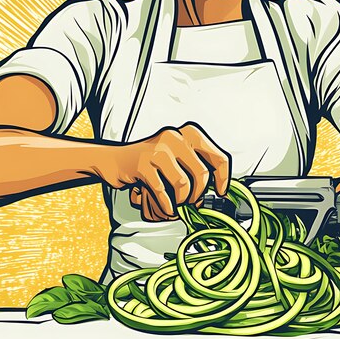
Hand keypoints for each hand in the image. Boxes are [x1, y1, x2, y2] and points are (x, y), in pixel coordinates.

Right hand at [95, 123, 230, 221]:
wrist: (116, 160)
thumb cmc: (152, 162)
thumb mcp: (179, 157)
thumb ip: (199, 167)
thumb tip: (218, 191)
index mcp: (189, 133)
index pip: (219, 157)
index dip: (223, 179)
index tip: (220, 192)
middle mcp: (175, 137)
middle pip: (202, 174)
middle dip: (197, 195)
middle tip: (190, 201)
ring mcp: (158, 149)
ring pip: (183, 185)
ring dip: (180, 201)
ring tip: (175, 202)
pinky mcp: (142, 164)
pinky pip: (163, 192)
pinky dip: (166, 205)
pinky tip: (164, 204)